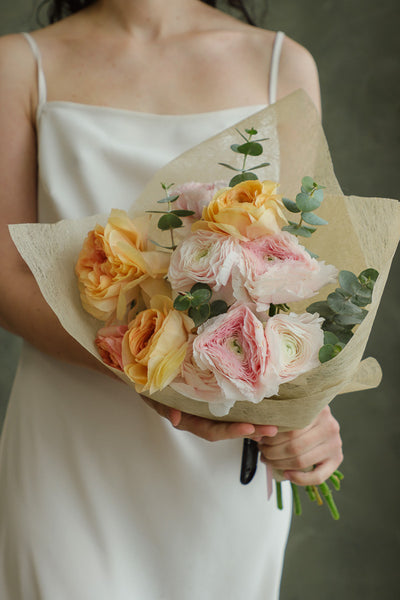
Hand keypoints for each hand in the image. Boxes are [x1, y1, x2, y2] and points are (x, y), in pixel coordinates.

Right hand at [141, 396, 277, 442]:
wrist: (146, 370)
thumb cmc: (150, 384)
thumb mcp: (153, 395)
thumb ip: (163, 407)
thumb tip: (177, 418)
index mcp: (188, 419)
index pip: (210, 431)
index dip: (229, 432)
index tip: (248, 428)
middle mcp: (200, 416)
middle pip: (227, 428)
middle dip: (250, 431)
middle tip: (272, 429)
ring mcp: (207, 407)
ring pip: (231, 419)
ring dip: (252, 422)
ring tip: (274, 423)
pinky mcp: (212, 395)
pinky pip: (230, 405)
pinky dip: (246, 408)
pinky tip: (263, 406)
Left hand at [257, 406, 342, 485]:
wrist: (323, 420)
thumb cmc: (303, 415)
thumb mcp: (294, 409)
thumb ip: (278, 418)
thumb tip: (257, 435)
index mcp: (318, 410)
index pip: (290, 429)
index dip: (271, 438)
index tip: (260, 439)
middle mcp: (330, 426)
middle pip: (295, 446)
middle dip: (273, 452)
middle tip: (262, 451)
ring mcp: (335, 444)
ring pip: (302, 461)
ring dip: (280, 464)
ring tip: (269, 461)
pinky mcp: (337, 459)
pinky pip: (318, 477)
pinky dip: (299, 479)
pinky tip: (287, 474)